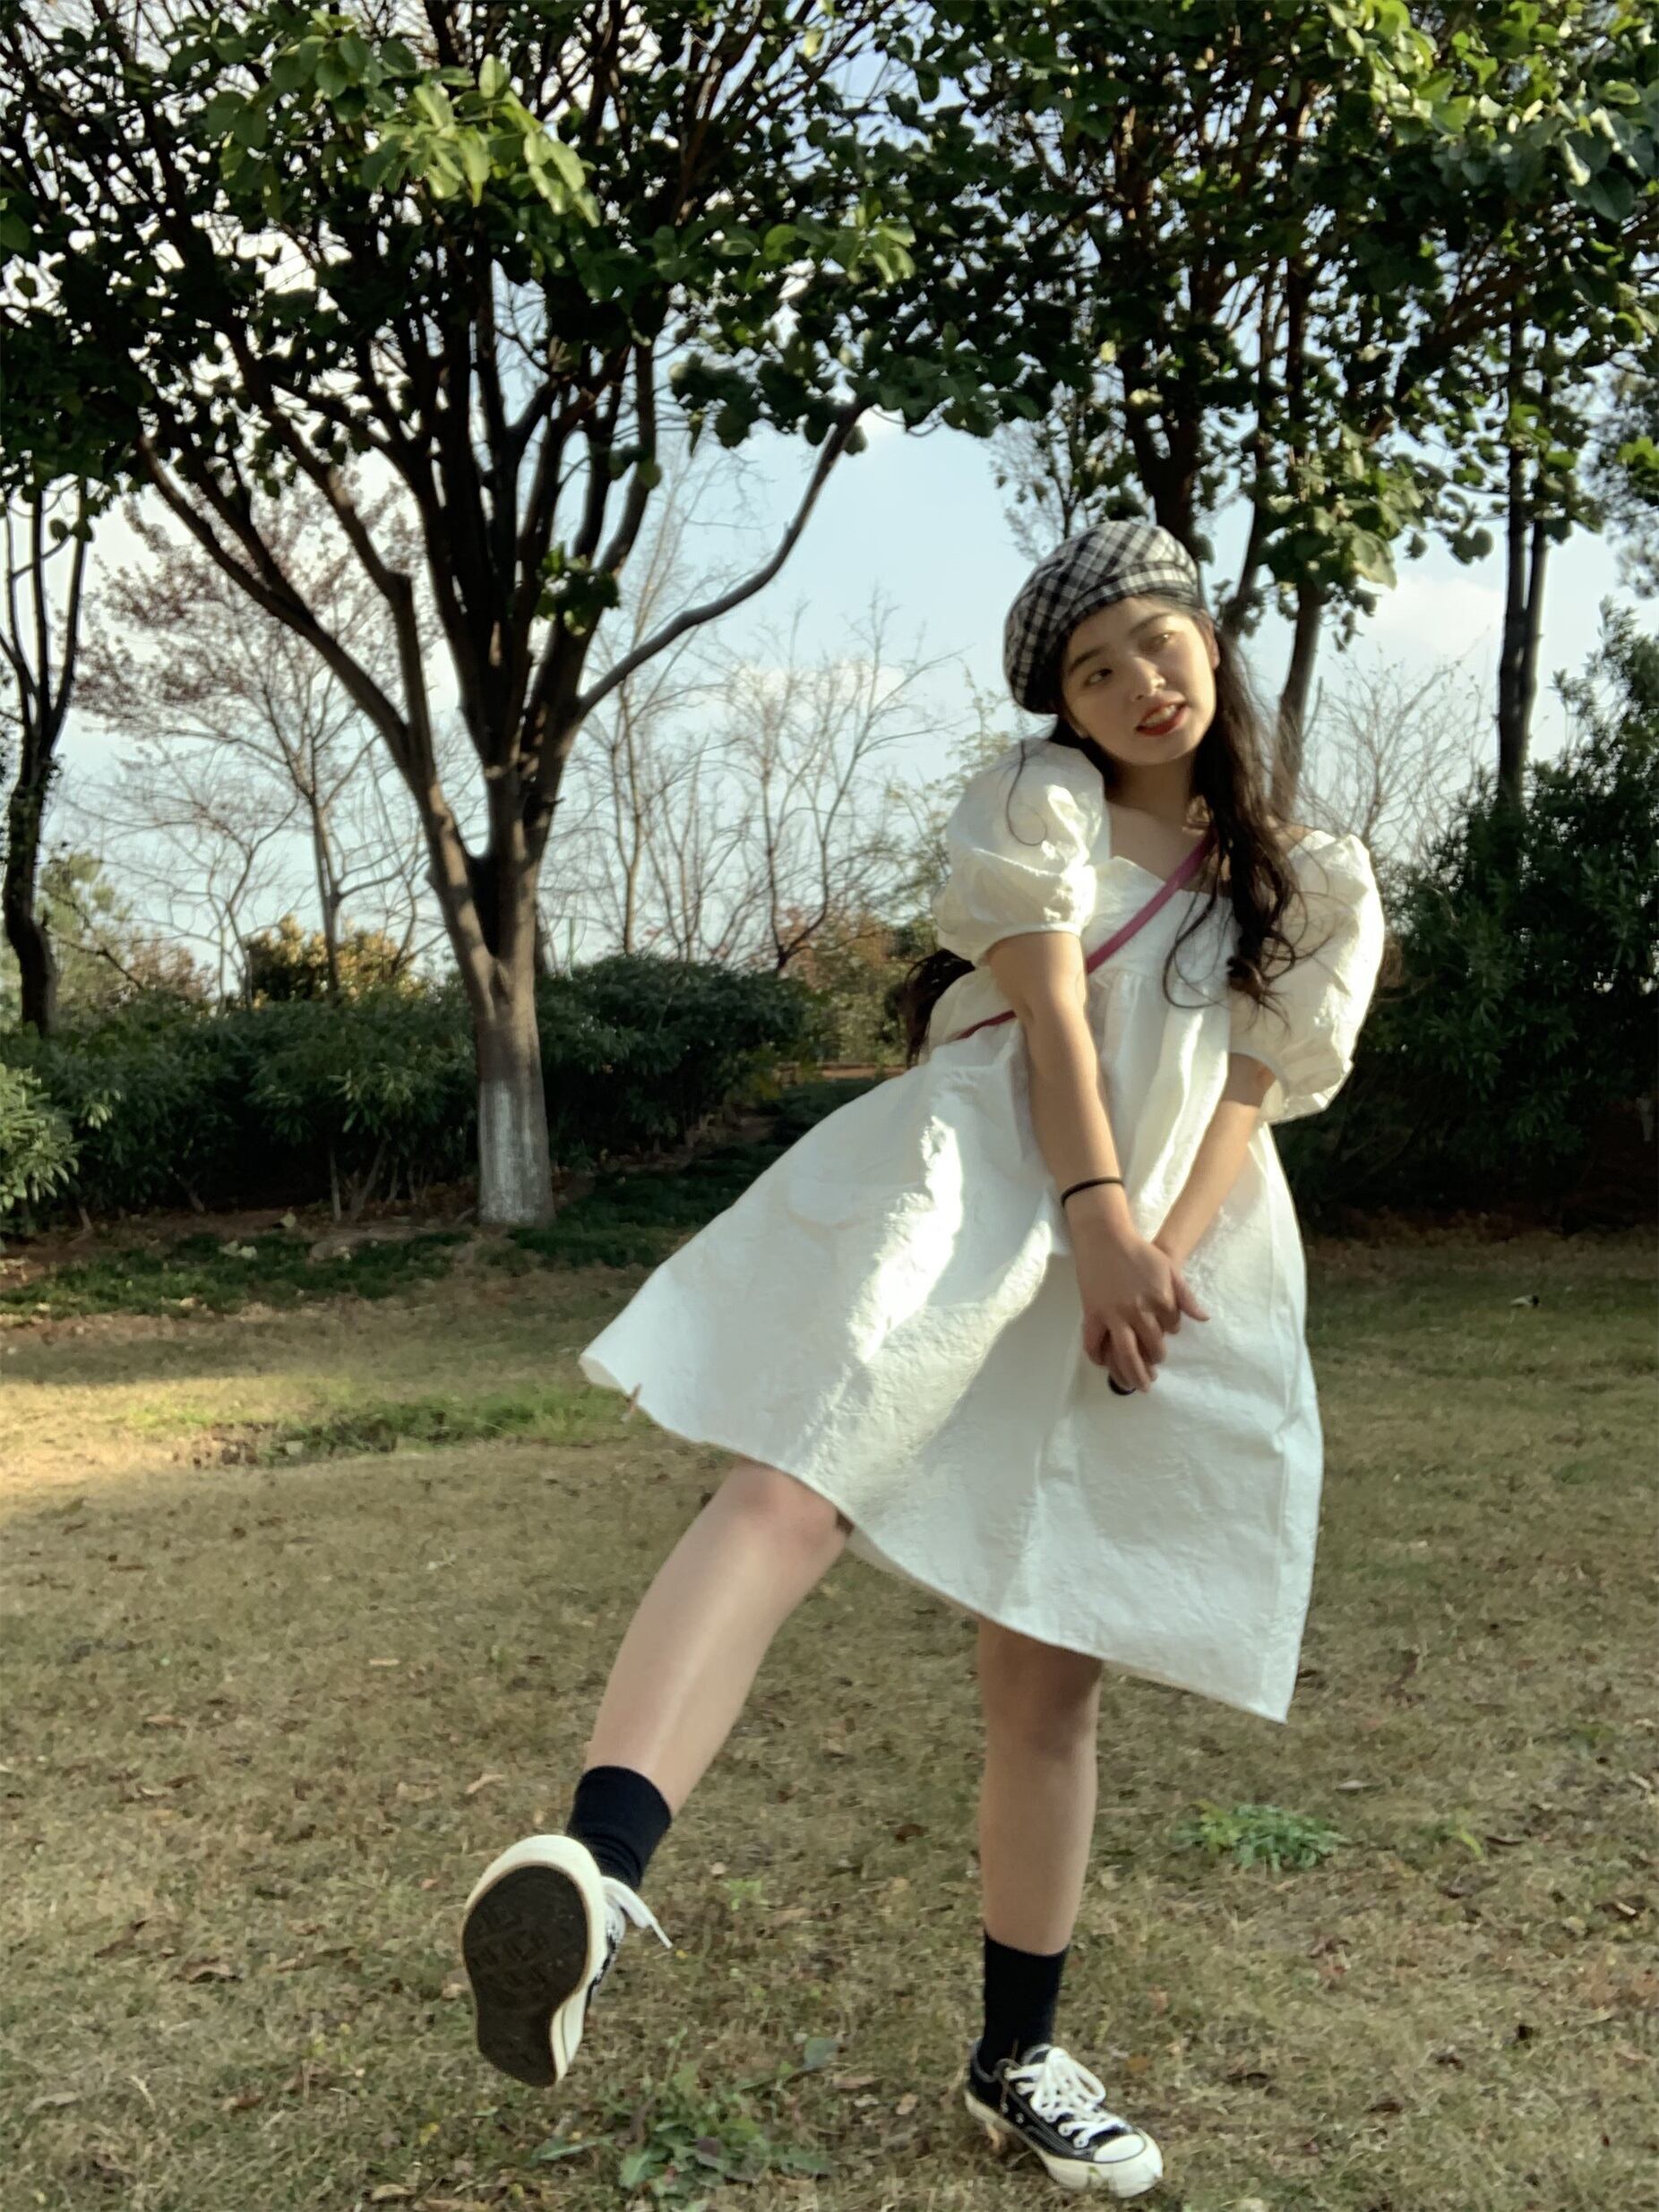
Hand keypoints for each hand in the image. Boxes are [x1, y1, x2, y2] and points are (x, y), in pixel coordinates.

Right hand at [1071, 1219, 1208, 1390]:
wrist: (1105, 1238)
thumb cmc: (1140, 1251)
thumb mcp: (1169, 1268)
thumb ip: (1186, 1296)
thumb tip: (1203, 1319)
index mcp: (1160, 1300)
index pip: (1172, 1327)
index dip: (1170, 1331)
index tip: (1164, 1332)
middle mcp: (1139, 1312)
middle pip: (1152, 1347)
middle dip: (1155, 1360)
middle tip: (1154, 1368)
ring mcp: (1114, 1315)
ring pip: (1126, 1354)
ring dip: (1133, 1374)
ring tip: (1138, 1385)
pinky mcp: (1093, 1315)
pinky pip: (1094, 1343)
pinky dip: (1098, 1357)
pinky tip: (1104, 1364)